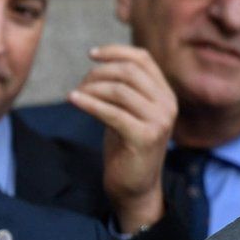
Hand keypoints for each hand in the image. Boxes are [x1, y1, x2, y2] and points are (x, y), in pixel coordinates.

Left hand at [68, 45, 176, 232]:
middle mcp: (167, 105)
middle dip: (99, 73)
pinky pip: (111, 112)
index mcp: (165, 95)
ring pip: (119, 90)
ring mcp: (159, 121)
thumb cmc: (126, 149)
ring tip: (75, 96)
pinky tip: (72, 101)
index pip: (143, 59)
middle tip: (80, 85)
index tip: (91, 55)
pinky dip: (89, 103)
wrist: (134, 188)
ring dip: (91, 89)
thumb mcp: (128, 113)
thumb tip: (101, 64)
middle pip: (129, 71)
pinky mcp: (144, 137)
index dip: (116, 52)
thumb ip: (124, 90)